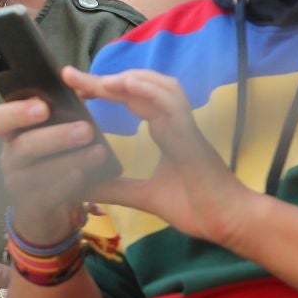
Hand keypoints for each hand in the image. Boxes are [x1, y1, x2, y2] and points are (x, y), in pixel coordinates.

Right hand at [0, 91, 116, 245]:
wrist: (42, 209)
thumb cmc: (49, 160)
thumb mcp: (50, 134)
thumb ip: (62, 110)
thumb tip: (80, 82)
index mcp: (11, 134)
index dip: (18, 112)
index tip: (44, 106)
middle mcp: (10, 157)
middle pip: (24, 146)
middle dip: (56, 137)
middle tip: (86, 129)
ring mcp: (18, 185)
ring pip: (40, 173)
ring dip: (71, 161)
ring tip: (99, 152)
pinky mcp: (32, 207)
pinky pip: (50, 196)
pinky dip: (68, 185)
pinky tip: (85, 176)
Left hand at [62, 67, 254, 244]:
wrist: (228, 223)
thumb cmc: (195, 206)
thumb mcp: (144, 196)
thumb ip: (116, 188)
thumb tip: (83, 188)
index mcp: (164, 130)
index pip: (130, 99)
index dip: (103, 89)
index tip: (73, 86)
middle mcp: (172, 121)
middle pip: (137, 87)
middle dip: (104, 80)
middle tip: (69, 74)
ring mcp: (183, 125)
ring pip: (158, 87)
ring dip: (127, 79)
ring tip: (97, 80)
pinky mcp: (191, 135)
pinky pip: (172, 105)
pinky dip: (150, 92)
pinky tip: (127, 86)